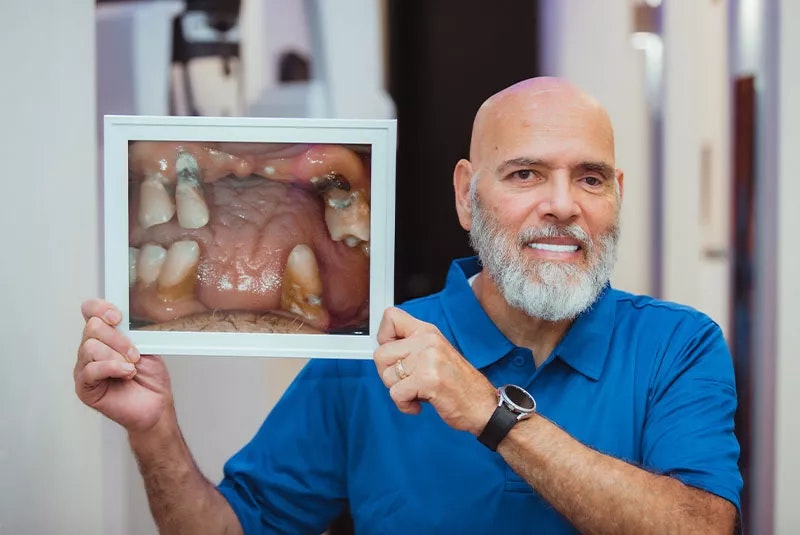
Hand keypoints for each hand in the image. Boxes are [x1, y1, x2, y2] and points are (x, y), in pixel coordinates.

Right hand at [74, 299, 171, 432]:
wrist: (155, 405)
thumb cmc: (150, 378)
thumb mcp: (145, 347)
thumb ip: (131, 332)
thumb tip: (123, 318)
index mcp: (105, 336)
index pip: (90, 311)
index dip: (100, 308)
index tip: (118, 317)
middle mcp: (90, 349)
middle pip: (92, 328)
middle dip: (118, 339)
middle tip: (134, 354)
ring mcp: (85, 368)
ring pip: (90, 347)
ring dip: (116, 356)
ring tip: (131, 367)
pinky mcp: (84, 386)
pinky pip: (90, 369)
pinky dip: (111, 368)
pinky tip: (125, 373)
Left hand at [373, 307, 496, 434]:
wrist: (483, 406)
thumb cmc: (459, 384)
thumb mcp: (435, 354)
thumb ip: (411, 347)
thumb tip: (383, 349)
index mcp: (427, 332)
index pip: (390, 317)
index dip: (384, 338)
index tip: (394, 355)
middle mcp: (427, 341)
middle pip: (380, 354)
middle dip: (389, 374)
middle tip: (407, 382)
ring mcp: (428, 359)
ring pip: (387, 376)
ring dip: (398, 391)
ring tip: (418, 392)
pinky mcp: (428, 379)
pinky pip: (396, 394)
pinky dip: (404, 405)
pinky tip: (419, 404)